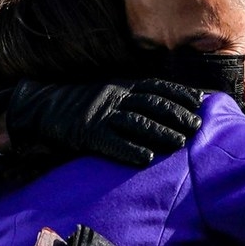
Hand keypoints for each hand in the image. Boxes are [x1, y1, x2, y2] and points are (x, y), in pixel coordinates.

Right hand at [1, 78, 204, 169]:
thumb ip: (134, 100)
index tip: (201, 102)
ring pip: (136, 122)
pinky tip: (146, 158)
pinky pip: (112, 142)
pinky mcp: (87, 132)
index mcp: (122, 87)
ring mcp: (101, 114)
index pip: (158, 87)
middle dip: (176, 114)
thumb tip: (165, 110)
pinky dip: (130, 150)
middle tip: (196, 127)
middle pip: (152, 103)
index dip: (180, 94)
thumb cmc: (81, 106)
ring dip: (160, 132)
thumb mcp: (110, 95)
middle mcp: (114, 97)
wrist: (42, 108)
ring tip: (180, 143)